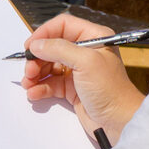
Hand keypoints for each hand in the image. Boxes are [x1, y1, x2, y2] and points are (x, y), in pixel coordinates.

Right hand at [20, 14, 145, 145]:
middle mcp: (86, 51)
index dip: (45, 33)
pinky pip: (51, 83)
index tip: (31, 45)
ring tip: (29, 83)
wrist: (120, 122)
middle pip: (53, 46)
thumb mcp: (86, 62)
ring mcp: (78, 70)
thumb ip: (59, 49)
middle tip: (29, 69)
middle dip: (38, 57)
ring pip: (49, 65)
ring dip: (36, 73)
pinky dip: (40, 87)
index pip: (63, 25)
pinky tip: (34, 93)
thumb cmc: (111, 90)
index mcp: (94, 37)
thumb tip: (36, 44)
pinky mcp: (72, 88)